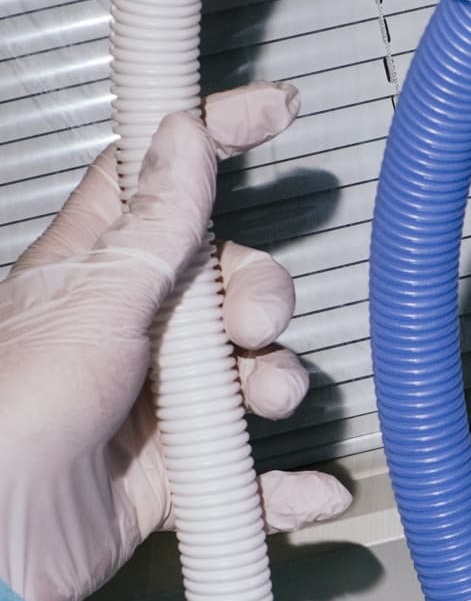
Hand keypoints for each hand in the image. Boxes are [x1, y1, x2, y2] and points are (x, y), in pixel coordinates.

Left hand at [0, 82, 350, 600]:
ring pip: (248, 374)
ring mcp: (156, 404)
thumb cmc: (9, 413)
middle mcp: (130, 331)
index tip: (268, 112)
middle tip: (249, 325)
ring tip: (263, 401)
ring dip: (276, 384)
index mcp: (96, 273)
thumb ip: (155, 227)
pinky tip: (310, 488)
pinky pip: (248, 474)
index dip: (212, 137)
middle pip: (228, 284)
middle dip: (261, 299)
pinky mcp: (174, 476)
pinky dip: (286, 486)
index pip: (160, 181)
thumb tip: (184, 139)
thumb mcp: (94, 302)